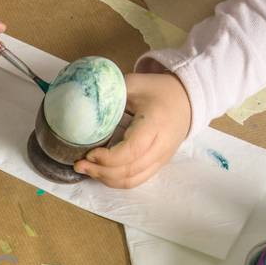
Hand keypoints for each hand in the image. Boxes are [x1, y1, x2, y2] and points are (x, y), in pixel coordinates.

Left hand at [75, 71, 191, 187]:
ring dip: (106, 179)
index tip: (88, 153)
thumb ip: (110, 92)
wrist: (187, 100)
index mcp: (155, 124)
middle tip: (78, 164)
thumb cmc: (158, 91)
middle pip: (129, 170)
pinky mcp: (158, 165)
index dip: (108, 157)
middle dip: (100, 171)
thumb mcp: (134, 83)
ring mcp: (161, 159)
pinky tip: (100, 173)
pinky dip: (116, 181)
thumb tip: (81, 102)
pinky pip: (136, 180)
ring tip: (86, 170)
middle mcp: (161, 146)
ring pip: (132, 180)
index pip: (132, 151)